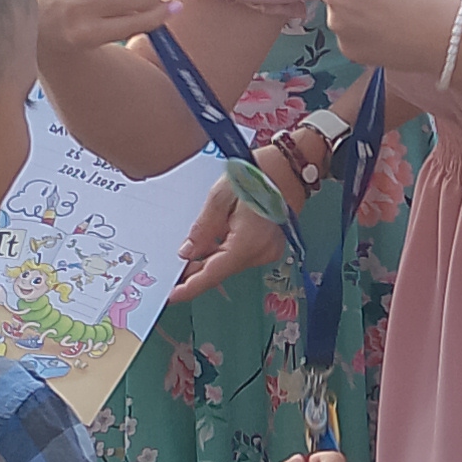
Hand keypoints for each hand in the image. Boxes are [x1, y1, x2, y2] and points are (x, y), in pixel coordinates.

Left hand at [164, 167, 286, 303]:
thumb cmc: (259, 173)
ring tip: (191, 248)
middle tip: (173, 270)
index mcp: (247, 244)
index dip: (190, 287)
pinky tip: (212, 241)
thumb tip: (187, 253)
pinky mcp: (270, 245)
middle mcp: (260, 253)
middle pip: (221, 270)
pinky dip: (224, 250)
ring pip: (230, 262)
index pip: (213, 275)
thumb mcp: (220, 197)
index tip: (171, 296)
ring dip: (211, 257)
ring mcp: (268, 251)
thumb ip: (202, 229)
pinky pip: (241, 254)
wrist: (291, 165)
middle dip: (197, 270)